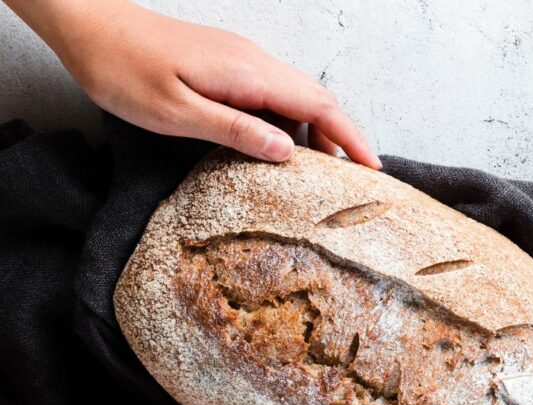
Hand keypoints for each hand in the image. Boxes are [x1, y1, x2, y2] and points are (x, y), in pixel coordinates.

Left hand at [4, 0, 379, 166]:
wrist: (89, 26)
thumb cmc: (123, 70)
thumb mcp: (177, 113)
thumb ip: (235, 132)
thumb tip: (288, 152)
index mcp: (249, 74)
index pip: (320, 105)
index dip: (351, 138)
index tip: (373, 168)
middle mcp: (254, 62)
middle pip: (317, 100)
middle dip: (340, 139)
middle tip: (351, 181)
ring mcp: (242, 59)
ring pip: (296, 97)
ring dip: (313, 132)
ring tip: (316, 174)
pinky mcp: (228, 63)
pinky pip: (272, 93)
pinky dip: (287, 121)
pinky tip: (275, 147)